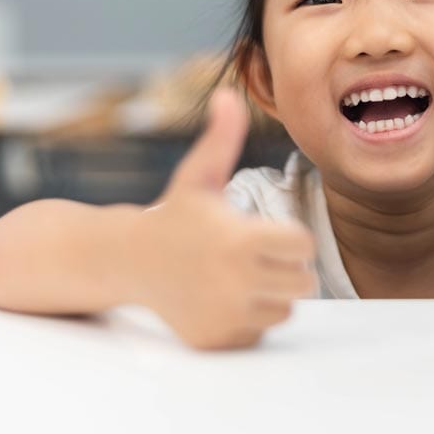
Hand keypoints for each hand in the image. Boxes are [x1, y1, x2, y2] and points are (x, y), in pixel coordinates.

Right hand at [128, 87, 316, 349]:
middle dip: (287, 266)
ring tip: (240, 274)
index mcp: (240, 240)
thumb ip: (222, 137)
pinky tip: (223, 297)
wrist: (129, 262)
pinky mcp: (217, 339)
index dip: (290, 237)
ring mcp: (226, 315)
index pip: (304, 245)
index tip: (267, 231)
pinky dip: (250, 317)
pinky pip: (259, 330)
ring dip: (272, 293)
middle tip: (257, 254)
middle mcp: (236, 282)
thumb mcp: (198, 175)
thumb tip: (228, 93)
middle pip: (303, 281)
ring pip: (285, 308)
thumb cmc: (175, 214)